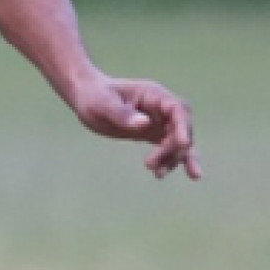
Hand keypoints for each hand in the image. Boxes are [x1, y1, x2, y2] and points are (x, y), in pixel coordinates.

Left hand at [73, 74, 200, 180]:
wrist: (86, 97)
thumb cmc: (94, 96)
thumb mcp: (102, 104)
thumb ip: (122, 114)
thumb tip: (145, 124)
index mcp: (153, 94)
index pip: (177, 109)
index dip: (183, 126)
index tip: (182, 144)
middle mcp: (161, 107)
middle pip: (181, 128)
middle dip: (176, 148)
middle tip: (150, 165)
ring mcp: (160, 120)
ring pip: (178, 141)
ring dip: (173, 158)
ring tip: (158, 175)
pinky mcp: (153, 133)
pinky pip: (168, 148)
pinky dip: (168, 161)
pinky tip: (160, 174)